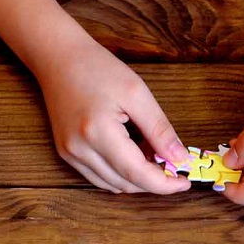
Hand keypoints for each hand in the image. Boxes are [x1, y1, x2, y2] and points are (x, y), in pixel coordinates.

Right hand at [34, 32, 190, 193]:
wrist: (58, 58)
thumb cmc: (97, 68)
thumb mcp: (137, 93)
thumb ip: (160, 130)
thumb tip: (180, 158)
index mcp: (98, 132)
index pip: (137, 173)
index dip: (164, 184)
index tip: (184, 182)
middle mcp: (79, 150)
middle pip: (126, 184)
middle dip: (153, 182)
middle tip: (173, 166)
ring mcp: (70, 154)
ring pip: (113, 185)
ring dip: (137, 179)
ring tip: (153, 156)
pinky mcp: (67, 154)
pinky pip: (99, 177)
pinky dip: (120, 175)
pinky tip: (133, 157)